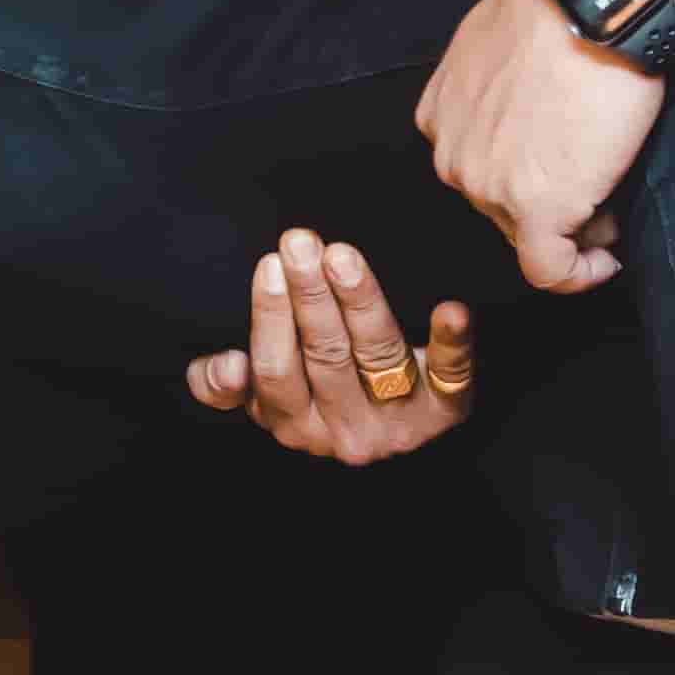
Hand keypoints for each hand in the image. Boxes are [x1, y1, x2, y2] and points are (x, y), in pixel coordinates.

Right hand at [188, 229, 478, 462]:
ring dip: (360, 300)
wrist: (395, 428)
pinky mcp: (445, 410)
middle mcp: (345, 432)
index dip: (271, 319)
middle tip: (301, 242)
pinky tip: (451, 311)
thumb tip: (226, 365)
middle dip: (311, 293)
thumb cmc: (317, 392)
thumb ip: (223, 386)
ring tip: (343, 256)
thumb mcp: (264, 396)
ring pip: (376, 353)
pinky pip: (450, 376)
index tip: (270, 265)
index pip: (275, 373)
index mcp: (294, 424)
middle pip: (325, 355)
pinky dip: (450, 342)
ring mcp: (397, 422)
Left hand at [417, 0, 664, 292]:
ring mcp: (489, 187)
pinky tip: (605, 262)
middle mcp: (452, 156)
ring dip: (571, 229)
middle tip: (596, 185)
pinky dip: (579, 275)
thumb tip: (523, 97)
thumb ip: (490, 80)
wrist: (596, 7)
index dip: (522, 175)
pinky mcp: (537, 209)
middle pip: (501, 206)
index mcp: (440, 115)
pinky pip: (550, 269)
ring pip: (528, 237)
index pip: (479, 168)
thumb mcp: (494, 37)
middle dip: (548, 203)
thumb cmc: (561, 8)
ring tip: (611, 203)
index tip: (560, 171)